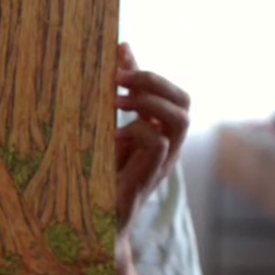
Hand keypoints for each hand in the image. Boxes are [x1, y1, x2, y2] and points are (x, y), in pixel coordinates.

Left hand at [114, 43, 190, 261]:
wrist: (90, 221)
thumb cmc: (95, 174)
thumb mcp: (100, 130)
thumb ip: (110, 98)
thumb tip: (115, 54)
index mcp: (156, 130)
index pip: (167, 90)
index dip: (146, 69)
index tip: (118, 53)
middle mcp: (166, 144)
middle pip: (183, 100)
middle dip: (153, 80)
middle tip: (118, 78)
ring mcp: (161, 162)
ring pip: (180, 119)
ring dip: (148, 102)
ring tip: (116, 101)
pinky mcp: (149, 176)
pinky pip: (158, 142)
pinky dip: (136, 130)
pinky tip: (112, 134)